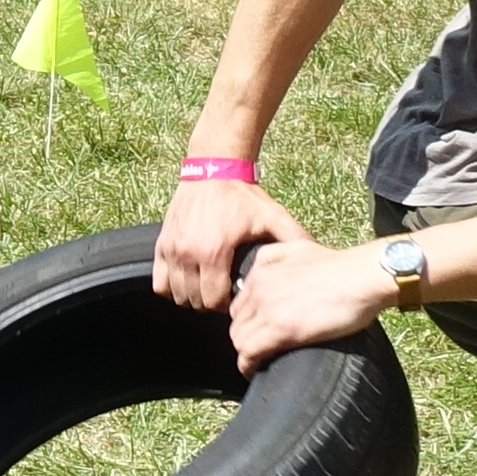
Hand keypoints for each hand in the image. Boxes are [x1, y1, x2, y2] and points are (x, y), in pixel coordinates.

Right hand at [154, 170, 310, 306]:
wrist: (214, 169)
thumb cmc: (243, 195)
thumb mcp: (273, 216)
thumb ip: (295, 238)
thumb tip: (318, 257)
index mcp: (213, 252)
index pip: (212, 302)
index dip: (225, 306)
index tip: (235, 298)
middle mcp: (187, 252)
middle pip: (193, 301)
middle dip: (209, 304)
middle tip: (222, 294)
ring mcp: (171, 248)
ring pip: (174, 294)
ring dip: (190, 297)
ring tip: (207, 289)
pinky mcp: (161, 242)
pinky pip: (158, 281)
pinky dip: (170, 287)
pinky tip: (188, 280)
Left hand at [228, 236, 396, 370]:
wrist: (362, 277)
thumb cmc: (341, 266)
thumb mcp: (298, 247)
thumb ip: (274, 256)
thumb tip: (266, 271)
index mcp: (261, 269)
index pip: (239, 302)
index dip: (248, 320)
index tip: (259, 331)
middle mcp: (258, 287)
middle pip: (236, 322)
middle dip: (246, 337)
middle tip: (261, 350)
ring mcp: (267, 309)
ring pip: (239, 339)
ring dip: (247, 353)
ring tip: (260, 363)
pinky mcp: (280, 330)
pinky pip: (249, 353)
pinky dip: (248, 366)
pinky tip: (254, 372)